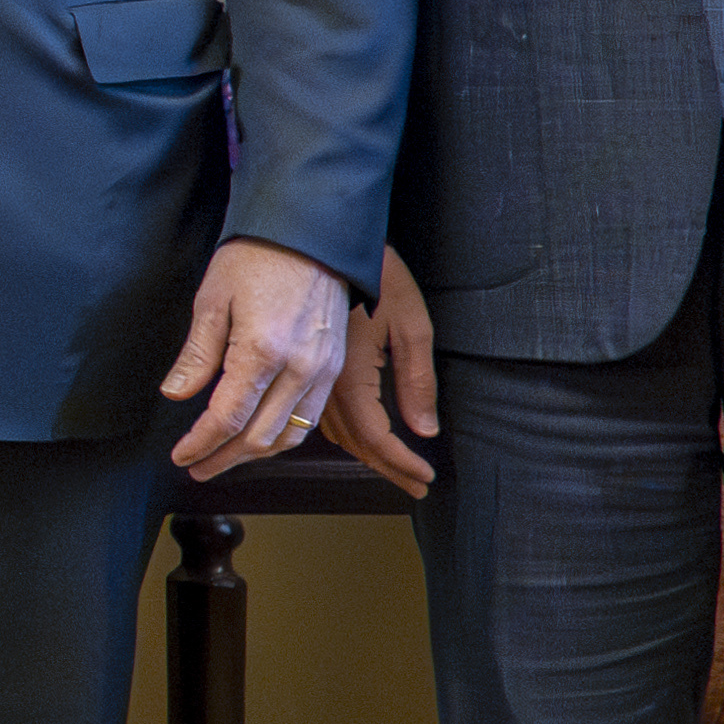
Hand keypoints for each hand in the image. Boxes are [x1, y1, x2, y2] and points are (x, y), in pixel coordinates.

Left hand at [161, 237, 353, 475]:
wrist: (311, 234)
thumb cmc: (259, 256)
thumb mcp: (213, 300)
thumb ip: (197, 355)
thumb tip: (176, 394)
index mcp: (262, 351)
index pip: (228, 418)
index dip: (201, 443)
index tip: (182, 454)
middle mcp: (299, 368)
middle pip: (260, 436)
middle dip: (224, 458)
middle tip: (197, 466)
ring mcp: (322, 370)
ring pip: (290, 434)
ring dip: (255, 454)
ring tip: (225, 458)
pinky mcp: (334, 366)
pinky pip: (311, 417)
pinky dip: (285, 435)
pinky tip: (262, 436)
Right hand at [318, 245, 438, 495]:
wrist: (322, 239)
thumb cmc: (372, 272)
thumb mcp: (411, 322)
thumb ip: (417, 380)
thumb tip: (424, 428)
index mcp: (350, 373)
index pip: (374, 436)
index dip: (400, 463)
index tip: (423, 478)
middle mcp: (321, 382)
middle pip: (353, 442)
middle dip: (387, 468)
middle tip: (415, 484)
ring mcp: (306, 375)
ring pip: (331, 433)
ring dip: (363, 454)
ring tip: (392, 468)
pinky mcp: (300, 366)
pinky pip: (315, 415)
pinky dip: (341, 434)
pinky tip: (355, 437)